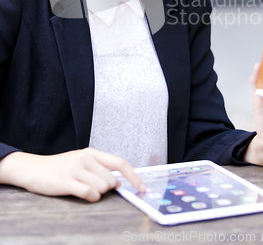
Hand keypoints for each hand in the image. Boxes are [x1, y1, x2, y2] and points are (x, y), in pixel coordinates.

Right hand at [0, 148, 145, 201]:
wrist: (33, 168)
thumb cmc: (60, 168)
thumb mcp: (81, 162)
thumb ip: (99, 168)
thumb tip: (120, 182)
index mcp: (92, 153)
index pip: (120, 162)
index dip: (134, 177)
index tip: (142, 188)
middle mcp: (85, 158)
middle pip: (111, 180)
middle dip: (107, 189)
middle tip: (92, 187)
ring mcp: (75, 168)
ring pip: (102, 188)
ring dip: (97, 194)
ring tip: (83, 188)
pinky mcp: (65, 181)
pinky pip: (88, 193)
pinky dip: (90, 198)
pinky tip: (82, 194)